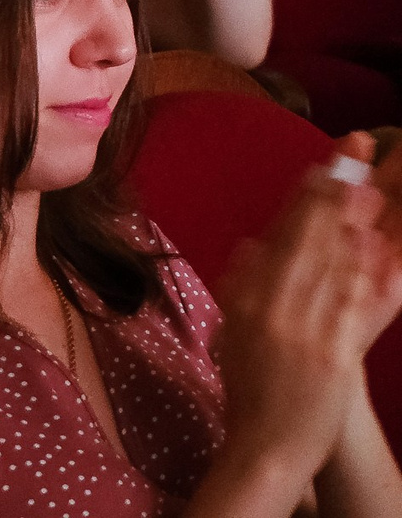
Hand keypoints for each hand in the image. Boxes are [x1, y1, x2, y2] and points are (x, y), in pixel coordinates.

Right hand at [213, 145, 401, 483]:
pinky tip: (371, 246)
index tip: (321, 167)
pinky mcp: (332, 356)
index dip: (303, 199)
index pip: (278, 238)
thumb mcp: (234, 332)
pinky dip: (361, 273)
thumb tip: (253, 247)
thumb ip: (242, 287)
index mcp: (247, 300)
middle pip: (306, 242)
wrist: (266, 446)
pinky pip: (349, 307)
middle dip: (330, 197)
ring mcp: (303, 332)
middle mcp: (272, 309)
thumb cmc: (250, 389)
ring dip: (349, 224)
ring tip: (367, 189)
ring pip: (329, 267)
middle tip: (351, 159)